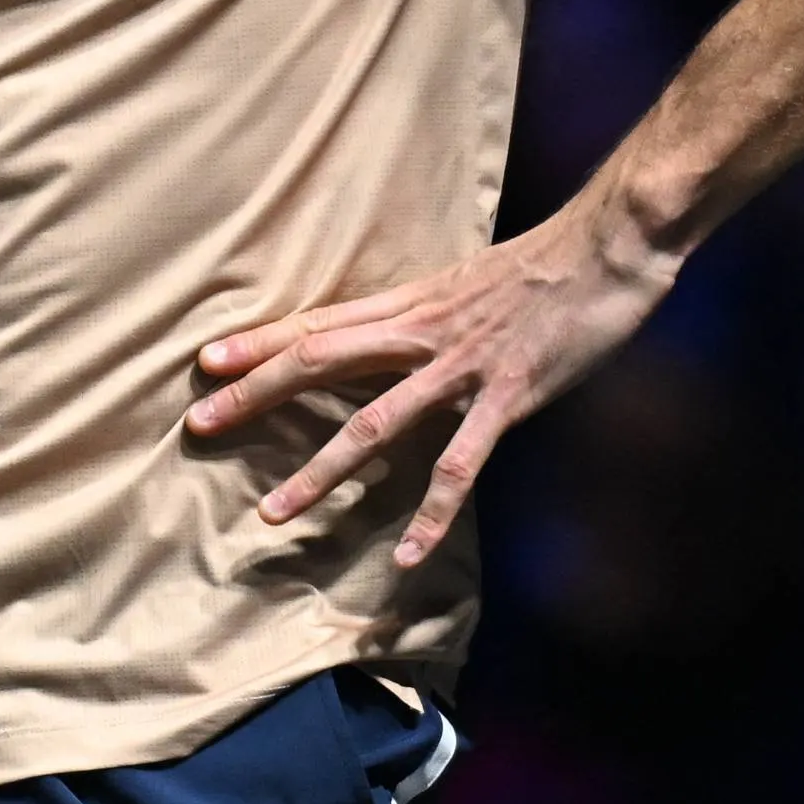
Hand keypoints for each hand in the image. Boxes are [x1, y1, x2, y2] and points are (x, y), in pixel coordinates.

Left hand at [186, 194, 680, 563]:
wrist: (605, 246)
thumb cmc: (540, 263)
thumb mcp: (463, 281)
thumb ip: (422, 313)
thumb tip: (388, 334)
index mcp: (408, 303)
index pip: (318, 322)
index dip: (259, 342)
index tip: (206, 361)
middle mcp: (419, 333)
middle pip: (319, 362)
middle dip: (255, 396)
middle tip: (198, 425)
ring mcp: (459, 369)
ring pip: (373, 425)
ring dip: (318, 471)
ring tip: (273, 512)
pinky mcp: (505, 398)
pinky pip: (459, 466)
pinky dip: (431, 513)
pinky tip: (408, 556)